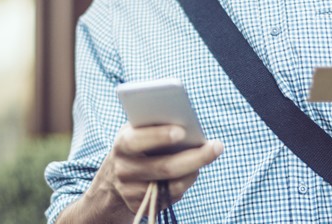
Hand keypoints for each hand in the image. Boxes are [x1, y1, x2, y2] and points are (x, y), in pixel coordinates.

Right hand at [87, 124, 223, 216]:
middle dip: (194, 157)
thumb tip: (187, 124)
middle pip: (164, 168)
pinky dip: (185, 183)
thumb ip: (155, 125)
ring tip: (209, 156)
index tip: (182, 131)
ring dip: (194, 172)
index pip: (137, 141)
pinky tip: (191, 172)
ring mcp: (131, 192)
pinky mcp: (142, 207)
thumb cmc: (137, 144)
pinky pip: (171, 197)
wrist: (114, 177)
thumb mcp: (138, 130)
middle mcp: (124, 170)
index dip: (158, 136)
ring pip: (172, 186)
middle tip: (217, 147)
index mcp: (122, 145)